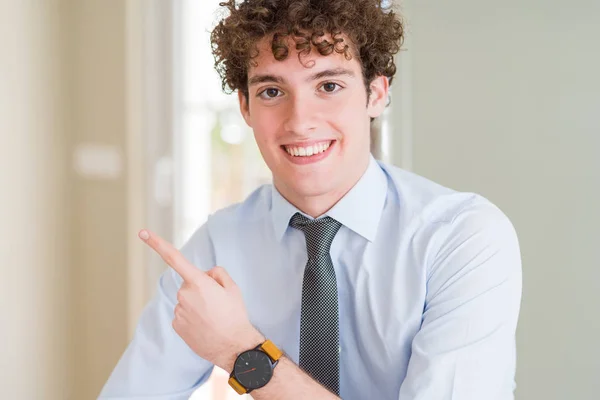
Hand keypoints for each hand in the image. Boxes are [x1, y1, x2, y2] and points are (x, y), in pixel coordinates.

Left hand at [138, 229, 264, 371]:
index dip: (157, 243)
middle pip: (189, 284)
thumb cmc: (235, 315)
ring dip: (197, 305)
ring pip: (186, 300)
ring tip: (213, 317)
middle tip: (217, 303)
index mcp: (198, 282)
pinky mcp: (176, 325)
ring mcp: (178, 311)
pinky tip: (205, 326)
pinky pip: (183, 314)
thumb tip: (205, 274)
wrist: (233, 347)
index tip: (142, 232)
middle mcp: (184, 294)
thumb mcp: (233, 288)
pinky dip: (193, 318)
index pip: (174, 258)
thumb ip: (217, 273)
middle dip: (200, 288)